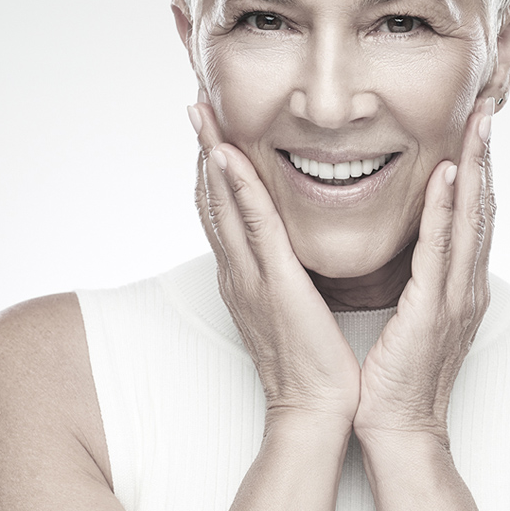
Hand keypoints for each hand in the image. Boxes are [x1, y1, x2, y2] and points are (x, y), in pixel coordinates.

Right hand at [190, 100, 361, 428]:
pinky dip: (235, 188)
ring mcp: (249, 276)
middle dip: (202, 147)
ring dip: (210, 154)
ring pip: (222, 203)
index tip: (212, 125)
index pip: (222, 210)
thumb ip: (285, 275)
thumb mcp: (293, 308)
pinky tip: (226, 155)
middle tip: (195, 102)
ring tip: (200, 112)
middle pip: (211, 198)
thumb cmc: (311, 363)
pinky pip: (252, 226)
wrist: (315, 409)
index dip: (213, 166)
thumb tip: (290, 252)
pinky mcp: (272, 283)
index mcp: (244, 275)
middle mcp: (238, 271)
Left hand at [353, 97, 496, 442]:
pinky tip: (449, 176)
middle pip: (482, 206)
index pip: (474, 213)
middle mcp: (467, 284)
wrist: (398, 428)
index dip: (479, 166)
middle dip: (485, 154)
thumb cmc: (399, 374)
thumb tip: (419, 243)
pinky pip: (441, 252)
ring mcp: (456, 298)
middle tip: (487, 105)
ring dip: (476, 167)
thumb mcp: (417, 314)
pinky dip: (447, 211)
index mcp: (461, 284)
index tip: (476, 123)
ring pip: (470, 220)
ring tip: (477, 122)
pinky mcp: (434, 312)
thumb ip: (424, 276)